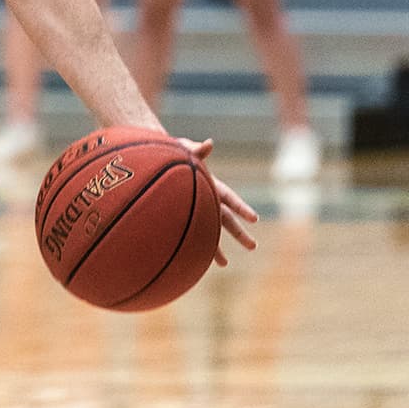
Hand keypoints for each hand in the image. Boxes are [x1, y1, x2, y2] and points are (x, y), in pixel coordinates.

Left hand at [177, 137, 258, 266]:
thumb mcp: (182, 148)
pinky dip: (192, 246)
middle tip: (253, 246)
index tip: (254, 218)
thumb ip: (195, 149)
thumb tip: (208, 143)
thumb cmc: (170, 151)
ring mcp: (194, 209)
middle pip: (224, 219)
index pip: (228, 197)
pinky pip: (188, 234)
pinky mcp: (180, 215)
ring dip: (216, 247)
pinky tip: (194, 261)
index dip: (241, 207)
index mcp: (209, 183)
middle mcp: (205, 198)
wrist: (154, 159)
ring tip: (225, 264)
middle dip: (238, 233)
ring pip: (208, 231)